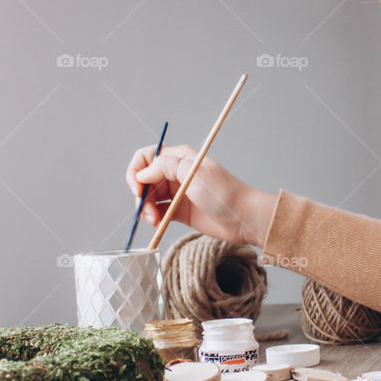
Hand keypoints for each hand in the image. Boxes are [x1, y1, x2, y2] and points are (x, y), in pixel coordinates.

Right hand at [125, 143, 275, 246]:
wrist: (243, 218)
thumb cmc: (224, 193)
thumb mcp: (193, 173)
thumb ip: (165, 167)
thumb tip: (142, 173)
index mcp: (179, 158)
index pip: (146, 157)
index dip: (136, 171)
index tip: (138, 189)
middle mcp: (175, 173)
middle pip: (144, 180)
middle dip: (141, 195)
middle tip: (147, 211)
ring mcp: (177, 193)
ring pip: (150, 197)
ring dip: (146, 209)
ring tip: (154, 221)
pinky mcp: (180, 211)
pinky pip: (158, 212)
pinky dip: (153, 218)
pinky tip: (157, 223)